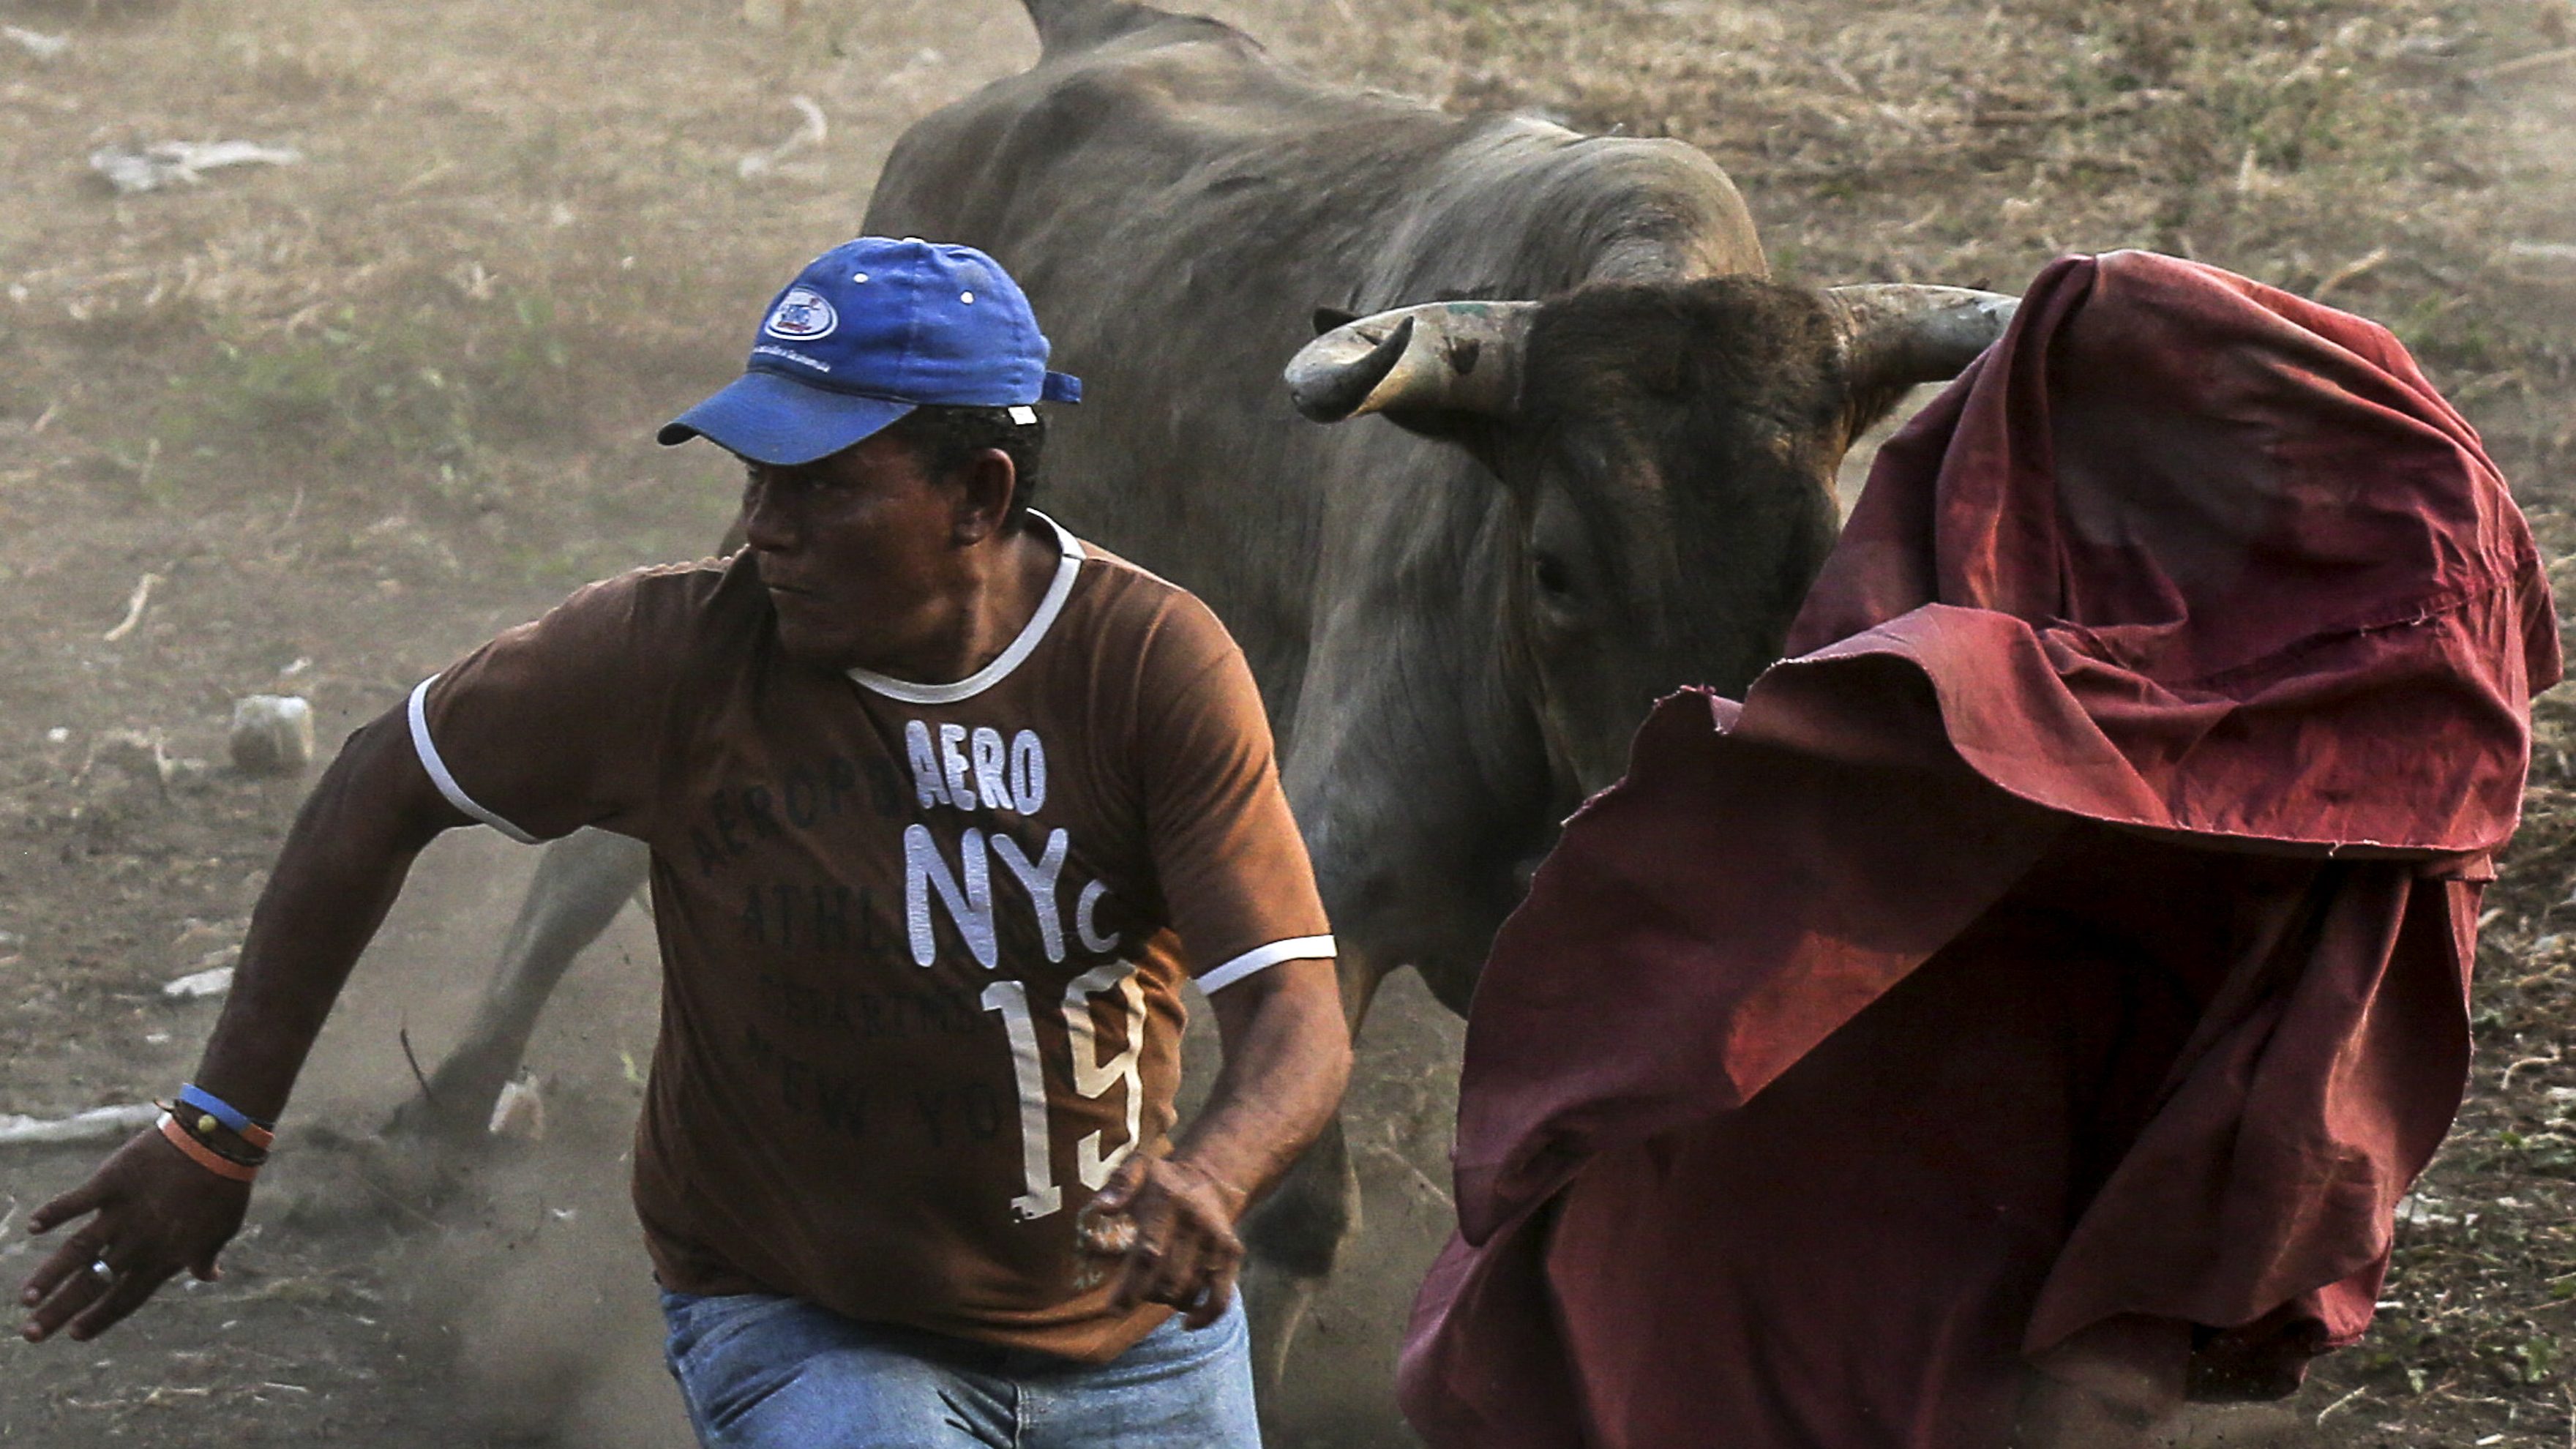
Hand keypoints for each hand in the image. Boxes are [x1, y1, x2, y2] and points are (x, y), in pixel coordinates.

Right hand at [19, 1126, 248, 1342]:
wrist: (220, 1140)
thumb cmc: (224, 1186)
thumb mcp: (223, 1228)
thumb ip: (205, 1256)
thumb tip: (210, 1275)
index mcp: (164, 1257)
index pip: (126, 1298)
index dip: (100, 1318)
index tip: (75, 1335)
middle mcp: (138, 1241)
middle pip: (92, 1284)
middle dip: (59, 1310)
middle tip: (30, 1335)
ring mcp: (122, 1212)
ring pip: (77, 1251)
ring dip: (49, 1275)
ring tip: (27, 1299)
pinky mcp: (112, 1181)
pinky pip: (77, 1200)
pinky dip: (55, 1212)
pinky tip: (32, 1227)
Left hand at [1082, 1154, 1248, 1329]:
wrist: (1210, 1178)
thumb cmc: (1161, 1180)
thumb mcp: (1137, 1167)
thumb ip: (1118, 1184)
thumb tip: (1101, 1209)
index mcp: (1169, 1200)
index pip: (1149, 1253)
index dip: (1130, 1286)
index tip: (1113, 1309)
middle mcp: (1197, 1221)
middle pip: (1169, 1279)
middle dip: (1144, 1296)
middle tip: (1127, 1299)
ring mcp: (1217, 1239)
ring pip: (1190, 1290)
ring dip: (1167, 1301)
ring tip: (1153, 1291)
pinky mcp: (1232, 1253)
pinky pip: (1221, 1295)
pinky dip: (1205, 1316)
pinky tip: (1187, 1323)